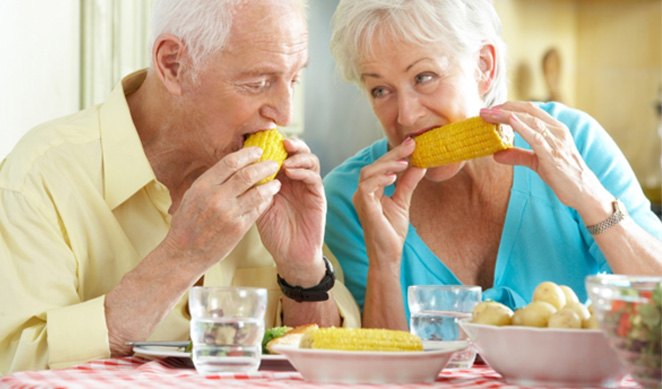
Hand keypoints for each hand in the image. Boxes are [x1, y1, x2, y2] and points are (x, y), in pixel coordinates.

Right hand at [163, 146, 281, 268]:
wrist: (185, 253)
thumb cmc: (187, 223)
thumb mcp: (193, 195)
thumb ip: (212, 181)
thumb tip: (233, 164)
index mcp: (203, 186)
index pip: (230, 162)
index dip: (247, 154)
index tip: (258, 151)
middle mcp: (216, 198)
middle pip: (247, 174)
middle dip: (264, 166)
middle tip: (273, 163)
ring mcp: (229, 213)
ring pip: (257, 192)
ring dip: (270, 184)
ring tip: (276, 181)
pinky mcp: (239, 228)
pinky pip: (258, 210)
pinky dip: (266, 201)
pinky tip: (270, 197)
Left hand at [256, 138, 325, 283]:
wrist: (290, 255)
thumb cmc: (273, 232)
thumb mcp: (258, 206)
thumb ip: (254, 187)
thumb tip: (238, 166)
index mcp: (281, 179)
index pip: (280, 154)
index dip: (273, 143)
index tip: (260, 137)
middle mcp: (296, 180)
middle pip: (298, 152)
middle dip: (290, 143)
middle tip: (279, 141)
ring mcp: (308, 187)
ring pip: (310, 160)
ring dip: (298, 155)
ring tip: (284, 157)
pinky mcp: (318, 197)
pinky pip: (314, 178)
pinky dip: (303, 171)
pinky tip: (290, 172)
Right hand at [353, 137, 425, 266]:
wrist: (388, 254)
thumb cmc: (391, 231)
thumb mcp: (403, 201)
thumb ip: (409, 183)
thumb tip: (421, 165)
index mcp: (371, 190)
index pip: (381, 166)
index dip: (395, 154)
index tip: (412, 143)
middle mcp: (363, 192)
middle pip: (374, 165)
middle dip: (393, 154)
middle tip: (411, 145)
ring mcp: (361, 199)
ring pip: (368, 172)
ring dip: (387, 164)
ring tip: (405, 162)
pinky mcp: (364, 207)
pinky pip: (366, 187)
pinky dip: (380, 179)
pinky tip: (394, 177)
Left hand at [481, 102, 609, 210]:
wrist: (584, 192)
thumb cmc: (563, 176)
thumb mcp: (536, 162)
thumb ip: (518, 155)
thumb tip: (496, 154)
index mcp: (554, 128)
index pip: (530, 110)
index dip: (509, 106)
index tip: (491, 109)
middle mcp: (556, 130)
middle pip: (528, 110)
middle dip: (504, 107)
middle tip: (484, 110)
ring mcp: (556, 141)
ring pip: (529, 120)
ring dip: (506, 115)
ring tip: (488, 114)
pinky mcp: (553, 154)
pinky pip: (536, 137)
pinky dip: (521, 126)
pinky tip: (508, 121)